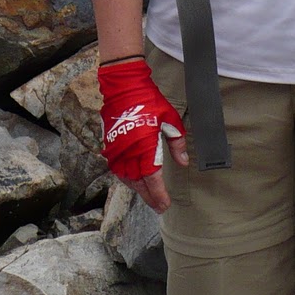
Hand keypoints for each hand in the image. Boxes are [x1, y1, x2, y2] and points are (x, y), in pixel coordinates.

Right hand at [98, 57, 187, 213]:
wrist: (124, 87)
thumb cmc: (149, 101)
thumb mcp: (170, 119)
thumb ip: (177, 143)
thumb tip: (184, 162)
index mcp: (145, 148)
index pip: (152, 179)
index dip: (158, 195)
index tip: (164, 205)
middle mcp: (129, 153)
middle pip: (139, 183)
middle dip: (149, 197)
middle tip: (158, 207)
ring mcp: (117, 151)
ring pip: (126, 178)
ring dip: (137, 189)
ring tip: (148, 196)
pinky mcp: (110, 146)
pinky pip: (117, 169)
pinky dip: (126, 178)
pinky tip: (133, 180)